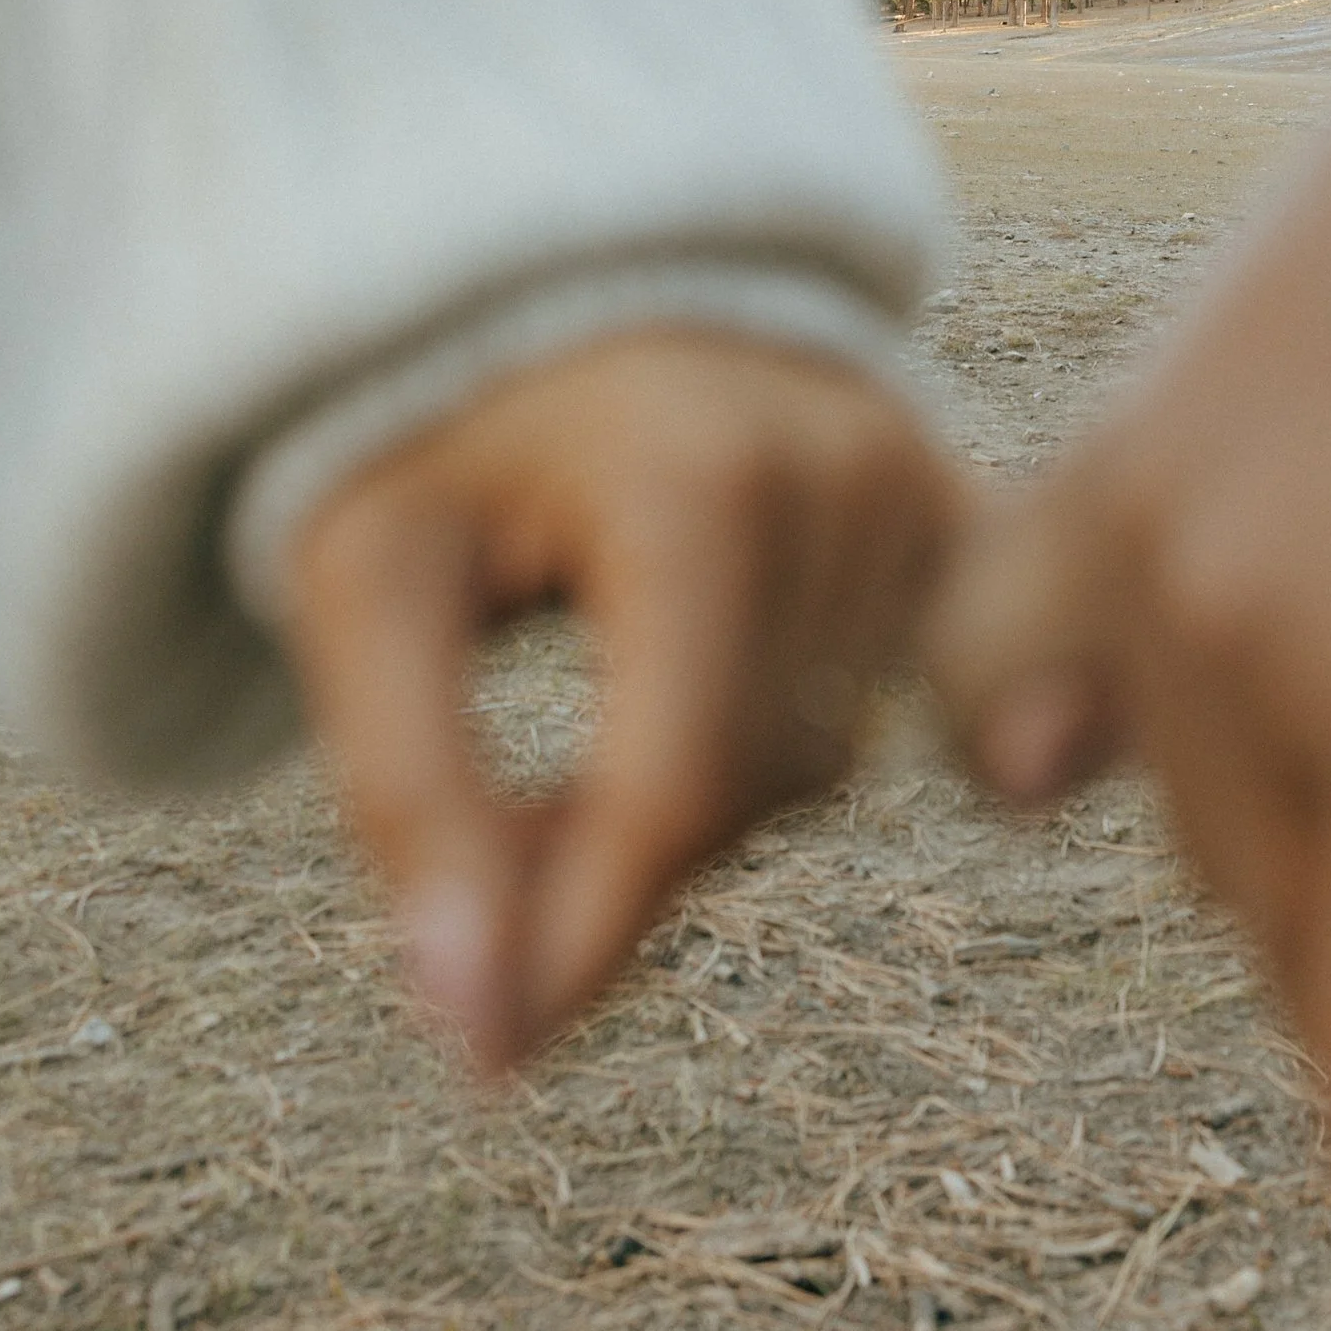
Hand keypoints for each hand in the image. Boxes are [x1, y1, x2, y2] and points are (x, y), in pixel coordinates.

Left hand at [283, 327, 957, 1072]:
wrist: (562, 272)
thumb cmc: (442, 431)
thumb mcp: (367, 585)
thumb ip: (409, 794)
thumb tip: (480, 1034)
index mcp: (702, 477)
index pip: (676, 786)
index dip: (581, 940)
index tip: (487, 1058)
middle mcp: (851, 473)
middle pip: (743, 787)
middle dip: (607, 849)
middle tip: (489, 821)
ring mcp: (924, 488)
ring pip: (817, 765)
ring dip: (690, 791)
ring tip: (587, 699)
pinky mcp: (963, 511)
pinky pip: (888, 710)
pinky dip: (777, 735)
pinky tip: (700, 669)